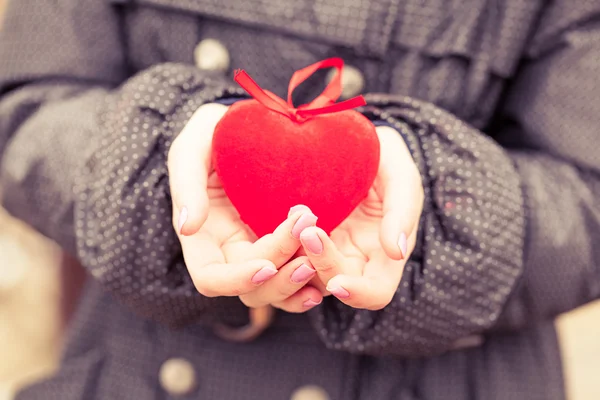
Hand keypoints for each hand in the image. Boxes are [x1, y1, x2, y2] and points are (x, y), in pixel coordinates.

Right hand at [168, 103, 321, 311]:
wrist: (246, 128)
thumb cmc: (211, 135)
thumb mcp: (191, 149)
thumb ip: (186, 186)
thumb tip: (187, 227)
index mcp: (204, 238)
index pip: (211, 277)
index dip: (237, 280)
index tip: (267, 265)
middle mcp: (232, 251)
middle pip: (252, 285)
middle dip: (280, 275)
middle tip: (307, 246)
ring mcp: (261, 248)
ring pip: (277, 286)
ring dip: (298, 282)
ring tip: (320, 264)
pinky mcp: (287, 241)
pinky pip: (298, 269)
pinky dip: (312, 278)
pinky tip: (328, 273)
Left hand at [300, 125, 423, 309]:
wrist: (354, 144)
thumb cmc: (386, 160)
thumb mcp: (401, 177)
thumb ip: (402, 212)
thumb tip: (397, 252)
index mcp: (384, 255)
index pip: (375, 292)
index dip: (357, 294)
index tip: (336, 282)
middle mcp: (354, 260)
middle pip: (334, 284)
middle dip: (320, 264)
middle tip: (307, 228)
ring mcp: (325, 250)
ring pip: (305, 274)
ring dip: (296, 255)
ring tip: (297, 211)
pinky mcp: (301, 237)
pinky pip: (288, 253)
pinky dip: (284, 243)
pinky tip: (286, 216)